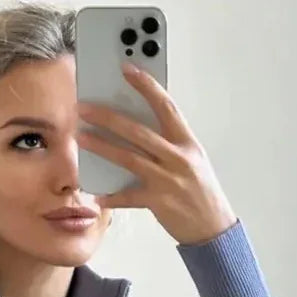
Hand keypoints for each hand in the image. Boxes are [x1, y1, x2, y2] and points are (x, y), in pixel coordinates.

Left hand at [77, 64, 237, 245]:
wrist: (213, 227)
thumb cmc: (201, 192)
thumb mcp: (192, 160)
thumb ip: (170, 143)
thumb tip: (139, 128)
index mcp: (187, 142)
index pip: (165, 106)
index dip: (146, 86)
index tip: (127, 70)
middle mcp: (178, 158)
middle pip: (138, 131)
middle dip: (108, 117)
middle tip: (85, 109)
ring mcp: (168, 180)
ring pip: (129, 158)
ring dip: (102, 147)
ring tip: (82, 138)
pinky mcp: (159, 202)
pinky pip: (129, 197)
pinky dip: (112, 196)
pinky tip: (96, 194)